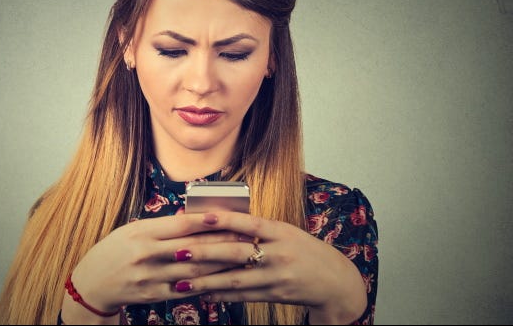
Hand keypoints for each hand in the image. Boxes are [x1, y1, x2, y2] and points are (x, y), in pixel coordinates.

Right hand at [61, 212, 244, 323]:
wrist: (91, 284)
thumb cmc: (115, 251)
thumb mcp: (132, 230)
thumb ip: (162, 226)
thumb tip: (193, 216)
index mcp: (141, 232)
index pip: (179, 225)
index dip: (205, 221)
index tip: (228, 216)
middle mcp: (146, 254)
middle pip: (192, 249)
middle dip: (223, 244)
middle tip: (247, 240)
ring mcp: (150, 277)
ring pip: (193, 272)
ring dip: (221, 266)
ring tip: (242, 259)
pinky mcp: (153, 295)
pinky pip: (185, 291)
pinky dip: (206, 285)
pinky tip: (223, 280)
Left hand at [168, 211, 367, 323]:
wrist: (334, 281)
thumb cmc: (304, 250)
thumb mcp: (287, 232)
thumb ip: (259, 229)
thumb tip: (221, 221)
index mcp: (281, 231)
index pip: (250, 222)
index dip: (225, 219)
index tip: (201, 217)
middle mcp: (279, 253)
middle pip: (236, 252)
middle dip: (204, 253)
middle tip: (178, 253)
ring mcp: (276, 277)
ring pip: (235, 279)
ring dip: (206, 281)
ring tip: (182, 282)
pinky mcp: (275, 295)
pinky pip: (243, 295)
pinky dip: (221, 294)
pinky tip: (203, 293)